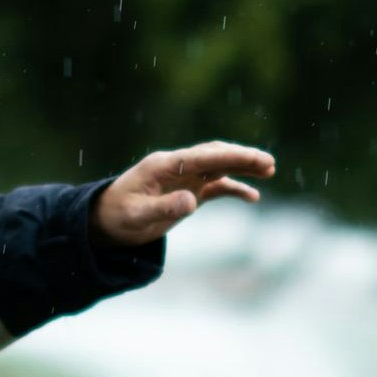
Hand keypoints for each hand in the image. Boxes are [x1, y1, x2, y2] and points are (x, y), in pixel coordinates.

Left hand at [93, 142, 275, 244]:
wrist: (106, 221)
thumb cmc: (118, 216)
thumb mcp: (137, 216)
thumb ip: (164, 208)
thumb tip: (192, 202)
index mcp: (163, 166)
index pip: (201, 157)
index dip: (227, 157)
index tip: (251, 158)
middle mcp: (176, 167)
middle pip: (214, 155)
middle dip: (242, 157)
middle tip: (268, 162)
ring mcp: (183, 178)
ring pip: (218, 166)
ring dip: (242, 166)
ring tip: (269, 169)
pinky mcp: (187, 191)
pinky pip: (215, 186)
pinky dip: (233, 188)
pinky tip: (252, 196)